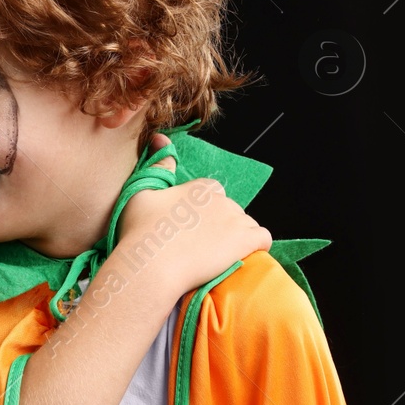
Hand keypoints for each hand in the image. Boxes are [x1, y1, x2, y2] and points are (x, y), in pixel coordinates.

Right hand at [112, 133, 271, 297]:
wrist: (151, 267)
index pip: (212, 194)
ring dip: (235, 237)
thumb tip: (160, 138)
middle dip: (218, 225)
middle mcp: (222, 199)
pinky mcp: (246, 241)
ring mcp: (236, 220)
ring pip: (246, 225)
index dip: (201, 211)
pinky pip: (264, 239)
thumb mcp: (140, 193)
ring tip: (214, 255)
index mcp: (200, 187)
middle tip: (198, 245)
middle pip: (229, 210)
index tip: (188, 227)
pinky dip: (256, 246)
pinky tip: (241, 255)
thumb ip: (158, 167)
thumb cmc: (141, 231)